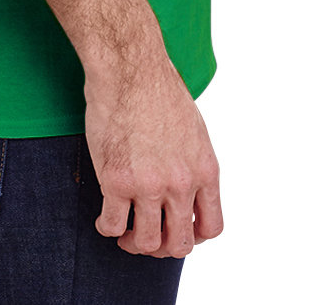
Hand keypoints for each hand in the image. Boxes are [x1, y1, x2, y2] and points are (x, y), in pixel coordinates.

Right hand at [83, 51, 222, 258]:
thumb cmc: (159, 90)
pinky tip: (104, 216)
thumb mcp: (194, 130)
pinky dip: (107, 227)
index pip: (210, 227)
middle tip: (147, 235)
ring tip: (124, 230)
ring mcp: (149, 185)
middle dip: (162, 246)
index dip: (193, 237)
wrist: (130, 68)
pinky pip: (112, 225)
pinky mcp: (116, 181)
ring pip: (145, 242)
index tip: (176, 229)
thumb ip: (192, 164)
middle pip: (178, 244)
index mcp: (204, 170)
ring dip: (134, 242)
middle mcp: (181, 183)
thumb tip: (187, 190)